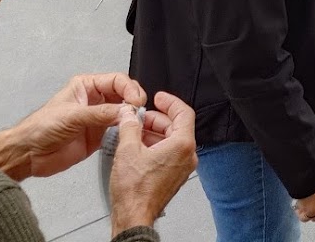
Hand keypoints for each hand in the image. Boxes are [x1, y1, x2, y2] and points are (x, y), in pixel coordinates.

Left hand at [0, 72, 146, 178]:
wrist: (28, 154)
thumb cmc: (41, 128)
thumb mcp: (72, 116)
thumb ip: (100, 113)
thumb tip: (127, 111)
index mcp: (87, 86)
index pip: (117, 81)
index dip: (130, 89)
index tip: (136, 101)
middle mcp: (95, 100)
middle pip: (124, 96)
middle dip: (134, 102)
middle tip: (139, 112)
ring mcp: (98, 119)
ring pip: (124, 114)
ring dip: (132, 118)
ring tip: (137, 125)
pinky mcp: (98, 137)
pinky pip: (118, 132)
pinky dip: (126, 133)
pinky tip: (130, 136)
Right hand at [109, 94, 196, 232]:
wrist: (134, 217)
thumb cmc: (134, 191)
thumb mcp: (127, 150)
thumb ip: (129, 126)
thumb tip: (129, 115)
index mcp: (182, 145)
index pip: (184, 112)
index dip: (170, 101)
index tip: (159, 97)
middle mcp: (187, 156)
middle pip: (177, 126)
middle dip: (158, 118)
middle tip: (141, 116)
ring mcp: (182, 167)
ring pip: (172, 140)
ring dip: (155, 132)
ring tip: (136, 131)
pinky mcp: (174, 176)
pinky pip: (169, 153)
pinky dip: (156, 145)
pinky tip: (139, 146)